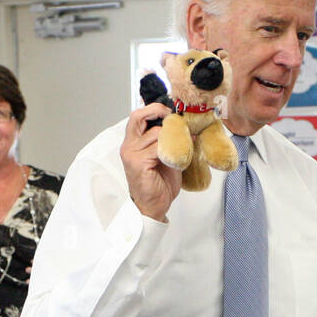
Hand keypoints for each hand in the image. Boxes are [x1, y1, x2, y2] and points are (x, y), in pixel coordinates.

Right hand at [120, 104, 180, 221]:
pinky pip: (159, 148)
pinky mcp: (138, 163)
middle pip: (138, 116)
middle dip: (158, 111)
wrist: (154, 206)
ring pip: (155, 133)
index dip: (155, 109)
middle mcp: (128, 146)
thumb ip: (170, 140)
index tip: (172, 111)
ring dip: (173, 137)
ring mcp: (131, 154)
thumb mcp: (166, 156)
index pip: (139, 116)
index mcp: (133, 142)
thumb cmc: (159, 184)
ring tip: (183, 146)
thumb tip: (187, 126)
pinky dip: (173, 150)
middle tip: (174, 117)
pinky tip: (178, 159)